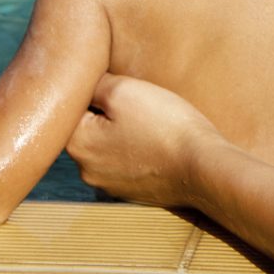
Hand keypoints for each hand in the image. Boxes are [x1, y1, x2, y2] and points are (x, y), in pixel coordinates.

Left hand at [67, 73, 225, 208]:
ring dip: (121, 132)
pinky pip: (126, 163)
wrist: (202, 168)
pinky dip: (136, 150)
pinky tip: (157, 141)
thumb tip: (85, 82)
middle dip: (105, 112)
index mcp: (77, 144)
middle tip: (135, 99)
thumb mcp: (126, 90)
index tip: (113, 82)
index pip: (71, 107)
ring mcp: (109, 184)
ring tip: (150, 120)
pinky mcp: (132, 191)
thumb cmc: (163, 125)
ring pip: (106, 146)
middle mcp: (86, 169)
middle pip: (87, 128)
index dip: (93, 89)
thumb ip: (97, 84)